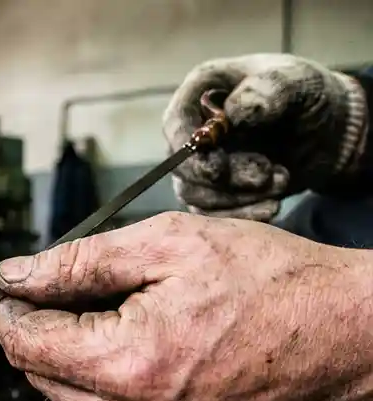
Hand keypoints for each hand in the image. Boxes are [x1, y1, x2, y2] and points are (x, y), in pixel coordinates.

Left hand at [0, 212, 372, 400]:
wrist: (344, 336)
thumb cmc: (273, 284)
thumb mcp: (167, 244)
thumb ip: (77, 263)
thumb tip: (14, 276)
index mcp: (128, 366)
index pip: (25, 346)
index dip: (8, 312)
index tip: (8, 289)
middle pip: (41, 375)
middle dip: (44, 330)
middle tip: (75, 291)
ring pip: (70, 400)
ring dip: (75, 359)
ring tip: (126, 317)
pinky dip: (107, 386)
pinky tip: (147, 351)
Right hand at [163, 54, 367, 220]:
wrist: (330, 129)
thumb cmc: (309, 94)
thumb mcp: (298, 81)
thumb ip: (269, 89)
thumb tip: (235, 112)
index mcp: (203, 91)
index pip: (175, 123)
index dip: (187, 149)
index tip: (216, 169)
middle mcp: (194, 128)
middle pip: (182, 166)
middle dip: (223, 179)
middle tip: (265, 175)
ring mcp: (202, 162)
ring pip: (197, 194)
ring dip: (239, 197)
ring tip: (282, 181)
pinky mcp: (215, 190)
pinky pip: (213, 214)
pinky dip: (242, 214)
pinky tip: (272, 206)